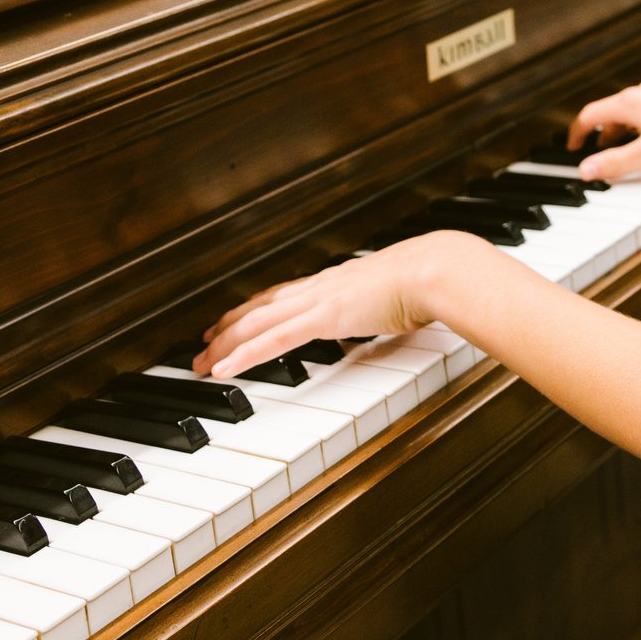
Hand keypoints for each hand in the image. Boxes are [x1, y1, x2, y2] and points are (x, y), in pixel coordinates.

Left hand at [194, 233, 476, 379]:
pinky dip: (243, 355)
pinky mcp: (324, 318)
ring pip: (256, 324)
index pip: (283, 297)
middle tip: (202, 346)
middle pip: (260, 309)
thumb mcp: (398, 298)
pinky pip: (274, 341)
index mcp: (337, 283)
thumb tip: (390, 320)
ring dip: (224, 344)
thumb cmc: (430, 280)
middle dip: (227, 328)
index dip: (254, 310)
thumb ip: (384, 308)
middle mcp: (321, 288)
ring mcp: (319, 300)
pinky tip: (223, 369)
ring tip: (201, 362)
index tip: (233, 323)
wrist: (438, 270)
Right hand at [567, 74, 640, 180]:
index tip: (573, 146)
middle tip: (600, 151)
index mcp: (629, 102)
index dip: (577, 133)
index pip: (591, 114)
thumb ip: (613, 164)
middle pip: (613, 111)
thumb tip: (585, 169)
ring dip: (625, 130)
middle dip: (604, 134)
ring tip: (628, 149)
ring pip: (634, 110)